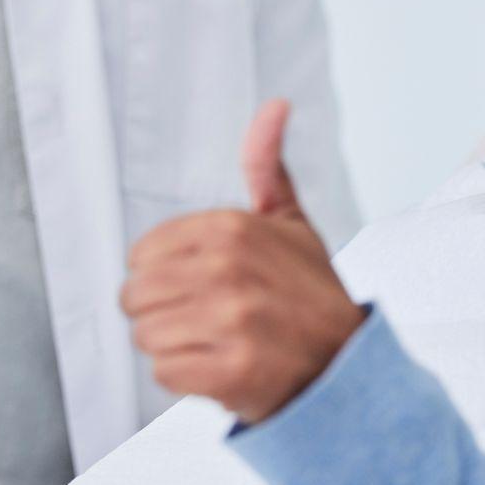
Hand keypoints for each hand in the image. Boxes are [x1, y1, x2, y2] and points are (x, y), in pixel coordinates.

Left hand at [120, 100, 364, 423]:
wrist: (349, 362)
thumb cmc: (310, 292)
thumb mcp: (290, 222)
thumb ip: (267, 166)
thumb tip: (275, 106)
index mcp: (231, 228)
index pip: (141, 255)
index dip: (164, 276)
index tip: (201, 285)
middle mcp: (228, 269)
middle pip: (135, 296)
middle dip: (162, 313)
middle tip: (204, 320)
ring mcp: (231, 321)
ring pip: (146, 335)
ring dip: (175, 346)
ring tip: (214, 343)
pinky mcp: (232, 371)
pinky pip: (165, 371)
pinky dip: (186, 378)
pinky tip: (219, 368)